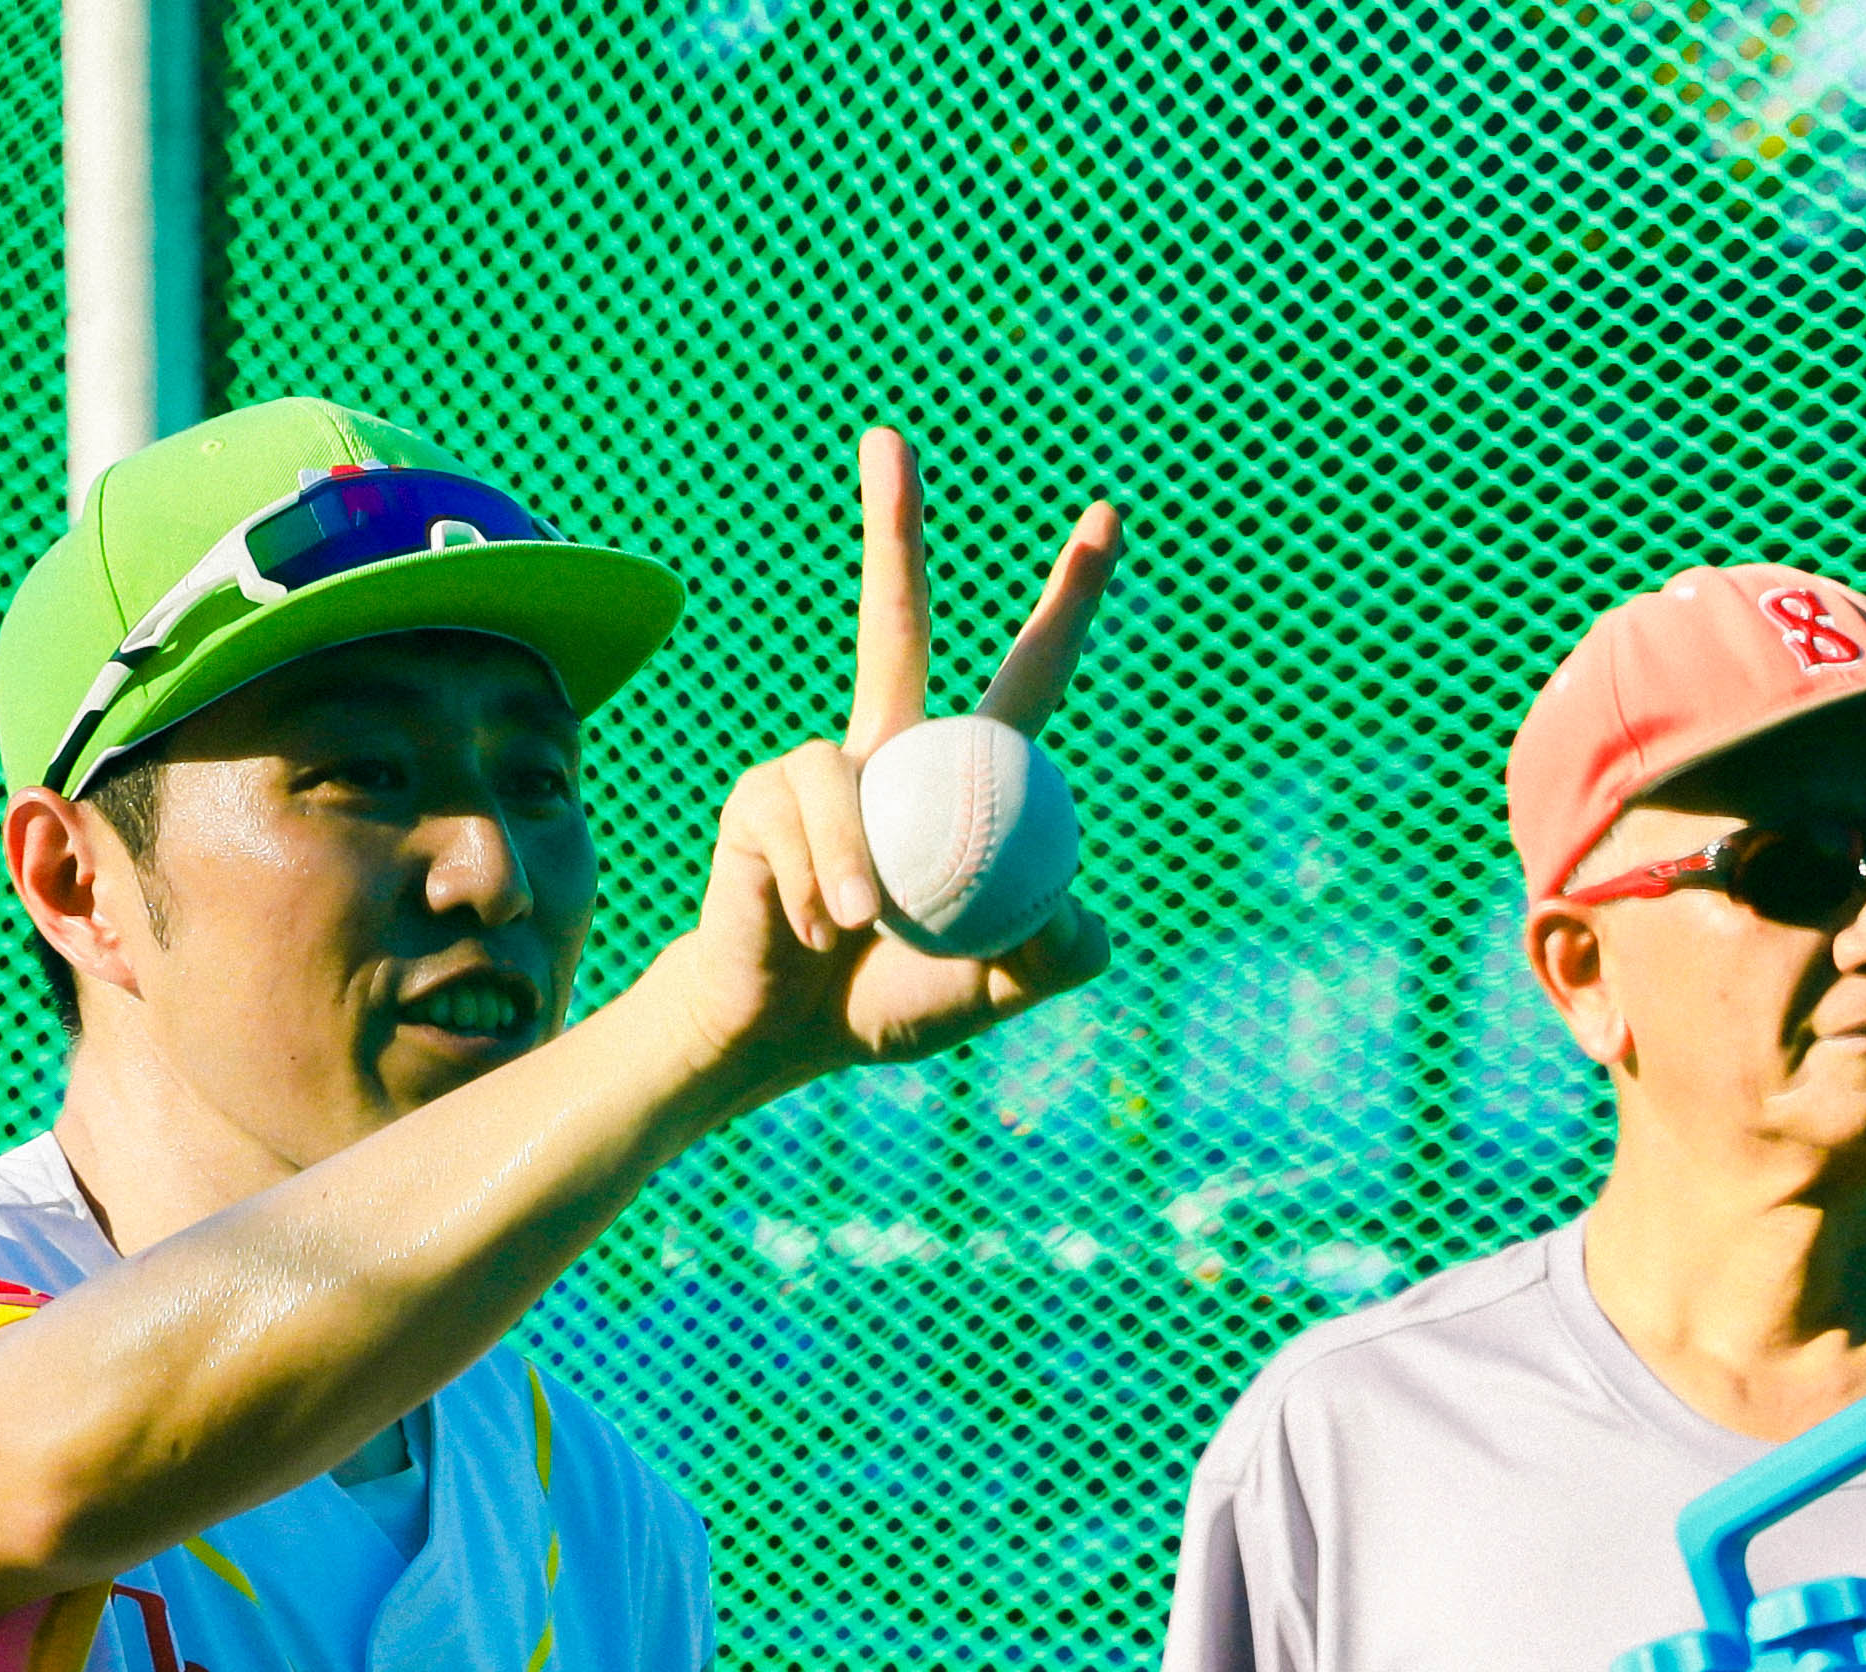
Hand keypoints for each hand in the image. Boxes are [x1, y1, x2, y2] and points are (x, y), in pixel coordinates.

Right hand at [661, 430, 1119, 1101]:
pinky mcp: (758, 797)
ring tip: (859, 933)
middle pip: (892, 622)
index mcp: (968, 779)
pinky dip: (822, 883)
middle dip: (890, 529)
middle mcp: (891, 753)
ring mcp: (819, 768)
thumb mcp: (1005, 986)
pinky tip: (814, 927)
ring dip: (867, 872)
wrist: (789, 1039)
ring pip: (851, 781)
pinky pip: (802, 817)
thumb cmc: (898, 1001)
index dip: (1068, 602)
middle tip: (886, 439)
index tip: (1107, 518)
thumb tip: (1075, 905)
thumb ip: (1060, 953)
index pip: (1029, 675)